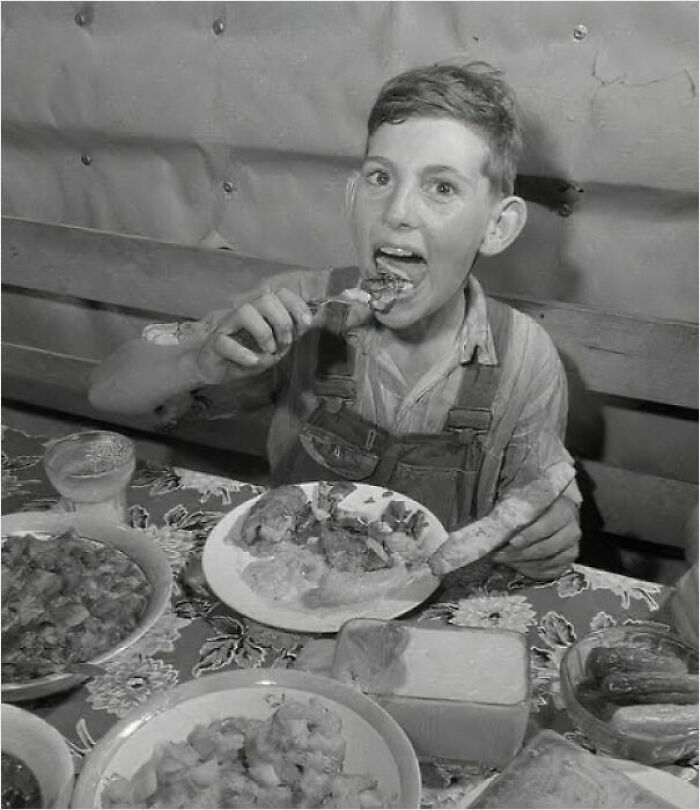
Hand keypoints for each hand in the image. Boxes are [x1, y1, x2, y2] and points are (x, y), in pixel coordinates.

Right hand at [195, 288, 312, 383]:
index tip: (306, 324)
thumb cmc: (246, 354)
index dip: (296, 305)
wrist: (215, 366)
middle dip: (282, 321)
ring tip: (269, 351)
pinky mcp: (214, 342)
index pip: (280, 294)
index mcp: (261, 311)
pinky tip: (252, 360)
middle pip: (265, 299)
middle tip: (285, 343)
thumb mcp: (272, 349)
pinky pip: (225, 341)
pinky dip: (242, 352)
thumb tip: (295, 336)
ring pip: (245, 311)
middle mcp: (246, 312)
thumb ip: (285, 341)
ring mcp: (228, 325)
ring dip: (263, 333)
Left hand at [491, 495, 580, 579]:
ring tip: (502, 560)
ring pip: (546, 563)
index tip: (511, 542)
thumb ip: (517, 513)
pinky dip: (529, 571)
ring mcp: (571, 550)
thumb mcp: (529, 502)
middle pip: (545, 548)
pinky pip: (548, 573)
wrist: (556, 512)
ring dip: (521, 564)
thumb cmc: (538, 506)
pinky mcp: (567, 564)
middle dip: (519, 554)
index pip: (546, 527)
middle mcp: (572, 532)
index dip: (528, 536)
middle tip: (498, 555)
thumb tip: (496, 529)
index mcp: (564, 512)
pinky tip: (515, 566)